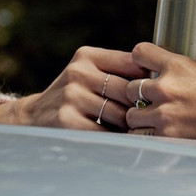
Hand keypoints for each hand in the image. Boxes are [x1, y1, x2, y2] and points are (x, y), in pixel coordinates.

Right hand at [14, 46, 148, 130]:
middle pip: (128, 91)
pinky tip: (116, 139)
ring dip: (129, 125)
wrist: (34, 117)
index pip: (132, 63)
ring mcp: (71, 97)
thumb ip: (119, 70)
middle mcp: (78, 73)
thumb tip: (161, 76)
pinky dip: (115, 138)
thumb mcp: (89, 73)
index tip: (156, 92)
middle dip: (139, 107)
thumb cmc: (74, 95)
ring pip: (120, 114)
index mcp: (87, 56)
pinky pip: (105, 132)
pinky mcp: (67, 120)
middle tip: (148, 117)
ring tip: (132, 129)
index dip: (148, 80)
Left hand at [122, 42, 195, 139]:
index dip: (139, 61)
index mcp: (175, 66)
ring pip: (131, 115)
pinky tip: (158, 132)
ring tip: (155, 120)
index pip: (139, 52)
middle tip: (150, 102)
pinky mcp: (166, 135)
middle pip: (130, 88)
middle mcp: (166, 88)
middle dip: (138, 96)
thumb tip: (149, 69)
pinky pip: (140, 135)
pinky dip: (146, 135)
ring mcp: (164, 113)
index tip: (143, 70)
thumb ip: (171, 68)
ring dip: (140, 119)